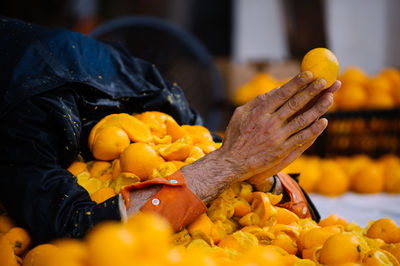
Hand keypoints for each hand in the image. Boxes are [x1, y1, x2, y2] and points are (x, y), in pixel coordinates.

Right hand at [220, 71, 339, 183]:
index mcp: (260, 112)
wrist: (233, 163)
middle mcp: (270, 123)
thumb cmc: (235, 137)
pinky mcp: (282, 150)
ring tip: (330, 97)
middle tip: (325, 81)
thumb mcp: (240, 115)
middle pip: (295, 104)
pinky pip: (301, 138)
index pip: (282, 94)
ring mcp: (278, 137)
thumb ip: (256, 102)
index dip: (297, 83)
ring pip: (303, 120)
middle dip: (312, 91)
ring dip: (318, 108)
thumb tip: (274, 91)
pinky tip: (324, 122)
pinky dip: (314, 130)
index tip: (309, 74)